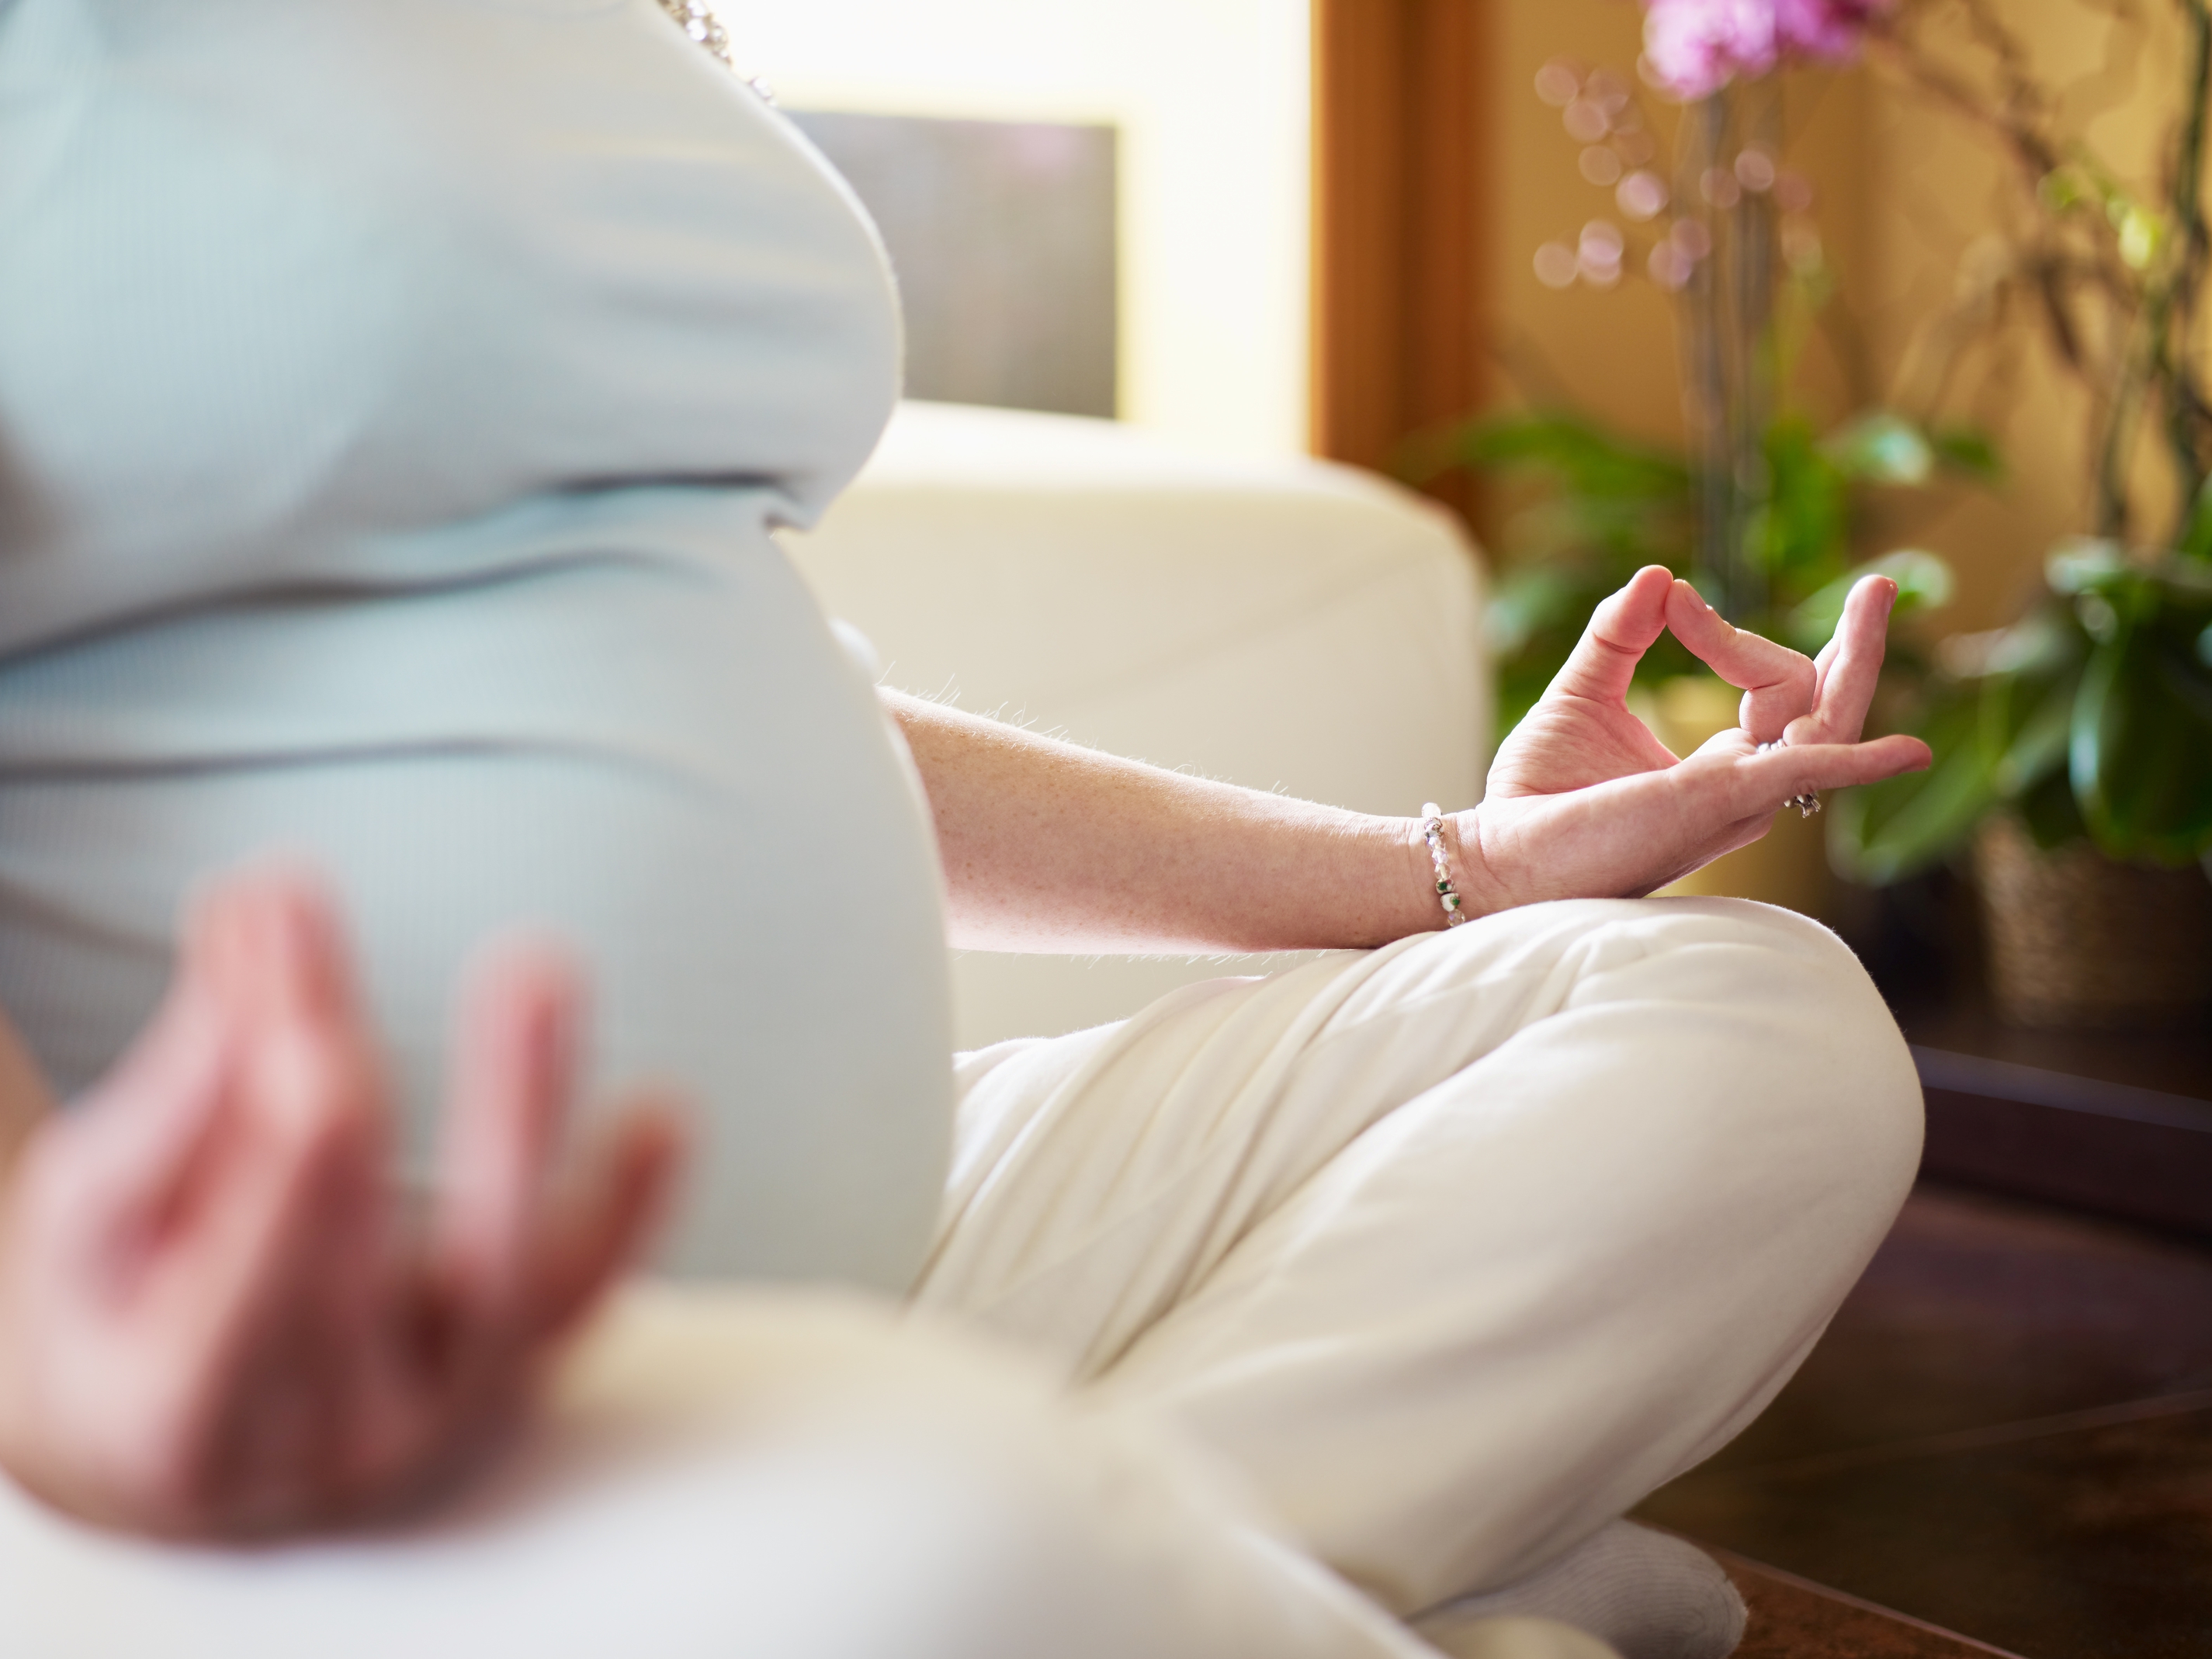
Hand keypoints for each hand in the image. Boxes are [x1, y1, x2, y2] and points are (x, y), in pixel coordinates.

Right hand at [0, 867, 684, 1538]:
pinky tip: (658, 1113)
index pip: (244, 1283)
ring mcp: (447, 1412)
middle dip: (339, 1088)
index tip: (285, 1016)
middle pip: (352, 1252)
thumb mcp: (90, 1229)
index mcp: (186, 1421)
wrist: (191, 1441)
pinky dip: (627, 1201)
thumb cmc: (128, 1312)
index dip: (275, 1156)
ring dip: (518, 1114)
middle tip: (323, 961)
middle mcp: (334, 1438)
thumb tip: (246, 941)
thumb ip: (165, 1104)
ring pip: (506, 1273)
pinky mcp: (527, 1365)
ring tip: (530, 975)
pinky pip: (588, 1288)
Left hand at [1458, 565, 1931, 907]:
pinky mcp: (1718, 799)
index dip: (1728, 632)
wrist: (1500, 852)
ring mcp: (1738, 796)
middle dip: (1857, 648)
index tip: (1675, 599)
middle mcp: (1743, 786)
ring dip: (1853, 658)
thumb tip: (1658, 575)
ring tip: (1873, 596)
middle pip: (1825, 708)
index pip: (1776, 688)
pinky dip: (1857, 760)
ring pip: (1823, 722)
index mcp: (1722, 765)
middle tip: (1877, 586)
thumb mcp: (1582, 696)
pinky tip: (1908, 752)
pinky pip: (1803, 773)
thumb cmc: (1537, 795)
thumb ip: (1620, 636)